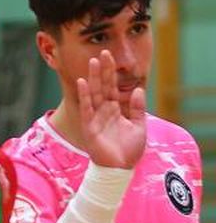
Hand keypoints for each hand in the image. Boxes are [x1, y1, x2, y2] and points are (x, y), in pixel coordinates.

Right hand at [77, 50, 146, 169]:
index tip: (110, 57)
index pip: (112, 87)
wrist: (119, 169)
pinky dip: (84, 95)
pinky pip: (86, 108)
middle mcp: (104, 111)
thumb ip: (138, 108)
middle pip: (102, 86)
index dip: (111, 73)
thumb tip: (138, 89)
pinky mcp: (89, 126)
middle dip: (102, 70)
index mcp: (115, 110)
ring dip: (93, 78)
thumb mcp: (139, 126)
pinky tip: (83, 82)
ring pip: (94, 93)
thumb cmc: (128, 151)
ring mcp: (95, 117)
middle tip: (103, 53)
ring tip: (93, 62)